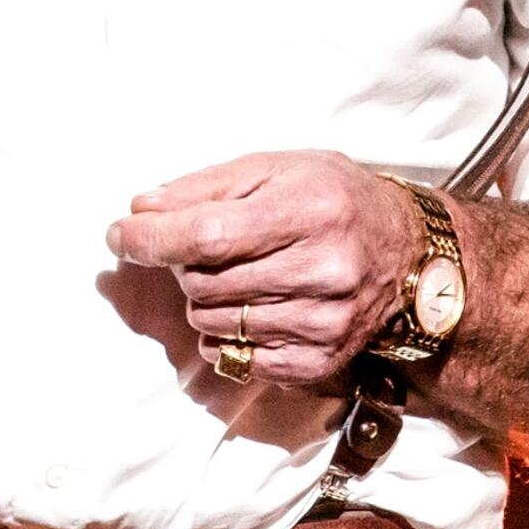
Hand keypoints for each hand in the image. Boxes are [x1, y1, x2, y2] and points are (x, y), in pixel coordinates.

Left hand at [106, 151, 418, 388]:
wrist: (410, 254)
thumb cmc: (334, 199)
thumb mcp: (276, 168)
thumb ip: (205, 187)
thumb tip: (141, 210)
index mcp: (310, 210)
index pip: (208, 234)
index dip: (151, 238)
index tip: (119, 235)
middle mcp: (323, 269)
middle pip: (204, 281)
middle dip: (186, 263)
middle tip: (210, 246)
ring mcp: (325, 321)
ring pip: (214, 323)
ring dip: (207, 299)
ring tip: (240, 274)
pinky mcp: (320, 360)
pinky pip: (238, 359)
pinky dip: (229, 336)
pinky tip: (254, 308)